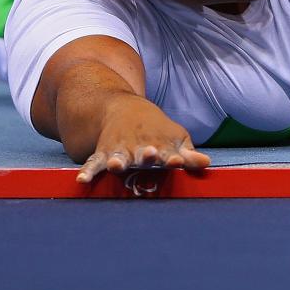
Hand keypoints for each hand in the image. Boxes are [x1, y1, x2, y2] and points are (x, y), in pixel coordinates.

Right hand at [76, 96, 210, 182]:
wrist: (123, 108)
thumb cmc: (157, 130)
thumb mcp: (176, 138)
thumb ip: (189, 155)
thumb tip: (207, 163)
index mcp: (161, 147)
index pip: (169, 154)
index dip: (173, 158)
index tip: (176, 162)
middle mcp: (140, 149)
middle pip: (144, 155)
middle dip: (147, 156)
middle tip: (149, 154)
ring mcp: (121, 151)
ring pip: (119, 158)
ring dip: (119, 162)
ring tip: (116, 166)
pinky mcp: (103, 154)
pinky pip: (94, 163)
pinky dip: (88, 171)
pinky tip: (82, 180)